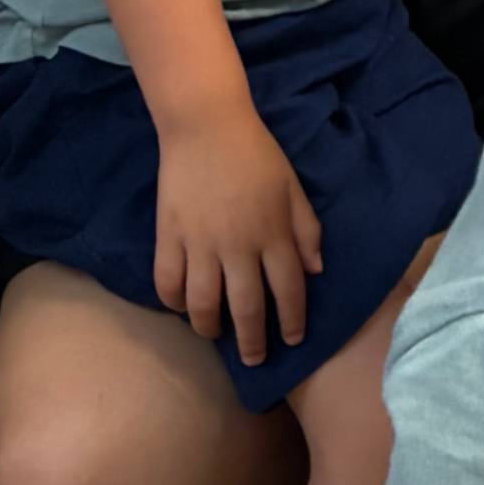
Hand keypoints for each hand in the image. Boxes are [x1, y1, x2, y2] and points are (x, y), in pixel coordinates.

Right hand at [154, 101, 322, 365]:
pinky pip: (168, 283)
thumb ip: (306, 230)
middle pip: (247, 309)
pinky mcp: (169, 236)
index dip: (292, 321)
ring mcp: (200, 244)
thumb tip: (316, 271)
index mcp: (274, 234)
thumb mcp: (293, 188)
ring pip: (203, 305)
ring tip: (216, 335)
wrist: (207, 125)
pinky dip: (174, 302)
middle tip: (254, 359)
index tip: (292, 339)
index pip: (289, 292)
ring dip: (210, 329)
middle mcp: (238, 247)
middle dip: (253, 342)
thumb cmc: (257, 154)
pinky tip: (183, 307)